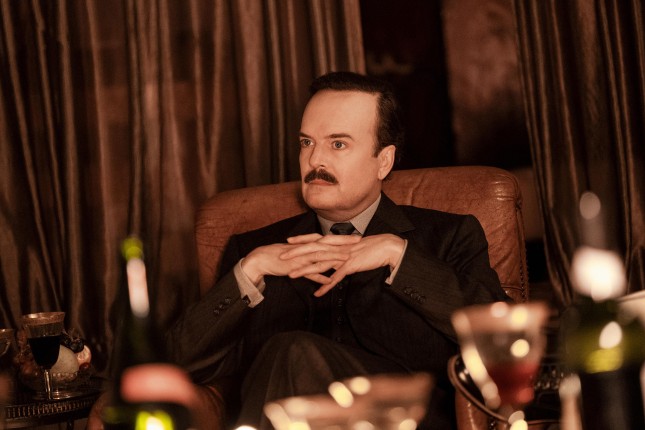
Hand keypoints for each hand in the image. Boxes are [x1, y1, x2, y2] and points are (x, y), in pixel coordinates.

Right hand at [241, 236, 354, 284]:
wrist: (263, 258)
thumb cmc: (282, 256)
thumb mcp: (300, 255)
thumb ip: (313, 259)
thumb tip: (324, 264)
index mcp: (309, 244)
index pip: (329, 239)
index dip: (343, 238)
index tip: (357, 236)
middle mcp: (307, 248)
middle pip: (328, 244)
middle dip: (344, 242)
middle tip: (359, 240)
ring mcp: (302, 257)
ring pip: (320, 256)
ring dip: (334, 257)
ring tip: (347, 258)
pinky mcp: (295, 267)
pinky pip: (309, 273)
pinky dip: (319, 277)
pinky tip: (329, 282)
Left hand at [283, 233, 404, 295]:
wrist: (385, 247)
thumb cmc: (369, 247)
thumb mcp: (351, 248)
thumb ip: (340, 251)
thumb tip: (333, 254)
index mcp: (337, 242)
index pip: (315, 239)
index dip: (301, 240)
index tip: (288, 240)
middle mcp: (337, 248)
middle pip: (312, 250)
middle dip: (296, 253)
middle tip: (281, 257)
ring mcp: (343, 257)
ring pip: (320, 264)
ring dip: (305, 270)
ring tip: (292, 276)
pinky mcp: (350, 266)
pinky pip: (335, 278)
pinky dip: (326, 286)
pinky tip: (317, 294)